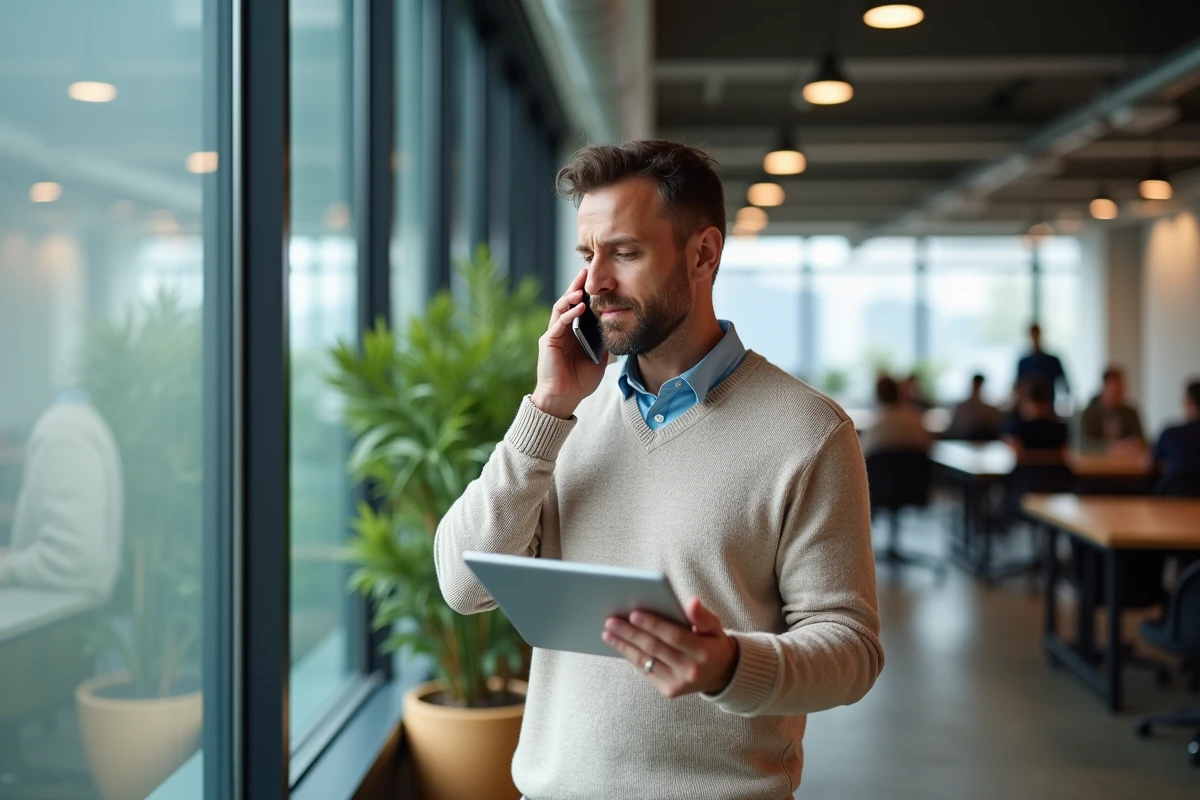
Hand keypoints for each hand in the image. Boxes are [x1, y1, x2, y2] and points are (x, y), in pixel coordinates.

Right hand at [530, 268, 608, 418]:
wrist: (563, 399)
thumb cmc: (579, 382)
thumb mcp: (599, 360)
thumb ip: (604, 344)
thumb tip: (616, 329)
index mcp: (572, 333)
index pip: (578, 307)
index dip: (586, 293)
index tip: (597, 279)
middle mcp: (561, 331)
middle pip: (567, 302)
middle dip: (576, 286)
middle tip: (586, 270)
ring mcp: (553, 335)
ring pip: (560, 308)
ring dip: (570, 296)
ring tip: (582, 287)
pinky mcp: (548, 342)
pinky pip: (558, 324)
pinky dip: (568, 314)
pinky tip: (578, 306)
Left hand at [602, 597, 738, 698]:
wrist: (720, 674)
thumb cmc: (712, 643)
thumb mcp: (714, 626)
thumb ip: (702, 615)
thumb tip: (691, 602)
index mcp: (704, 652)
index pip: (673, 636)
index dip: (653, 624)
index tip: (633, 613)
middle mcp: (691, 670)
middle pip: (655, 648)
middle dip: (630, 633)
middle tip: (611, 621)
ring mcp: (679, 684)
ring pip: (646, 661)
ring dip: (624, 646)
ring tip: (608, 633)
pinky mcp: (669, 691)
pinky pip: (645, 671)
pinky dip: (631, 657)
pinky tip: (620, 645)